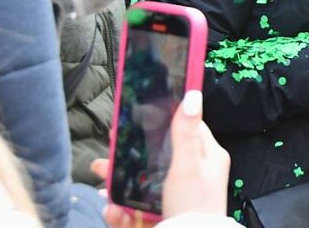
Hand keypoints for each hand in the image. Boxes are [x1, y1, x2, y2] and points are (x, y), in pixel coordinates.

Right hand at [91, 91, 230, 225]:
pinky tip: (113, 211)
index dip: (162, 118)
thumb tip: (193, 95)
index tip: (137, 114)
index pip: (185, 126)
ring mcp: (175, 193)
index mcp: (206, 155)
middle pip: (156, 153)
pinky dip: (122, 208)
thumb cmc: (194, 208)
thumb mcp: (189, 166)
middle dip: (130, 153)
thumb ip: (185, 133)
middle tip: (109, 151)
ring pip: (142, 179)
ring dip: (119, 179)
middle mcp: (192, 171)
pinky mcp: (160, 212)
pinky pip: (136, 205)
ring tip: (102, 178)